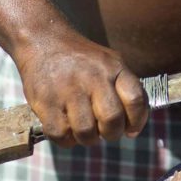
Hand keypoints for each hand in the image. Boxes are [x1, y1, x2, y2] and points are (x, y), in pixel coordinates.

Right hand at [14, 30, 147, 146]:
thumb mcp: (109, 62)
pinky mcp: (45, 101)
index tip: (131, 130)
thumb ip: (125, 90)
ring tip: (85, 130)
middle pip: (112, 119)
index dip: (137, 121)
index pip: (135, 99)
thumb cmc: (81, 60)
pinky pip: (61, 134)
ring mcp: (67, 89)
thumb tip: (133, 128)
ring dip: (88, 139)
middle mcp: (92, 77)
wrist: (42, 41)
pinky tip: (67, 128)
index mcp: (113, 67)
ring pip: (86, 132)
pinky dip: (66, 139)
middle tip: (105, 132)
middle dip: (111, 134)